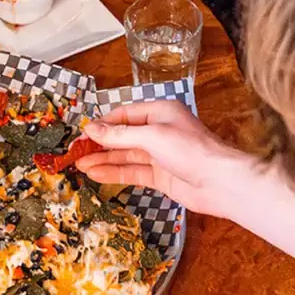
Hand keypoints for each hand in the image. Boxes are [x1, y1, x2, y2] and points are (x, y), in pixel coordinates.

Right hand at [75, 101, 245, 216]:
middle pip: (122, 136)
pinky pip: (132, 172)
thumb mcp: (152, 136)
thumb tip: (93, 129)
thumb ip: (120, 135)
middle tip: (75, 152)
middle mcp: (158, 131)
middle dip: (99, 144)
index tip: (82, 134)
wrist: (219, 182)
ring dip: (103, 159)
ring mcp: (159, 155)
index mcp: (159, 111)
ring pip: (125, 155)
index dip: (102, 124)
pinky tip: (96, 174)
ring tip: (79, 165)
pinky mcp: (160, 177)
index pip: (123, 114)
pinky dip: (114, 173)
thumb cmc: (191, 150)